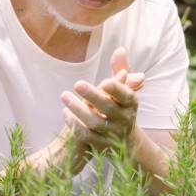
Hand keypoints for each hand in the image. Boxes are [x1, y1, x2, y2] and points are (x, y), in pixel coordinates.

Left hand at [61, 46, 146, 161]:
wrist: (127, 142)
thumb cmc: (120, 107)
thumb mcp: (123, 90)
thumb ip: (119, 70)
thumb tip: (120, 50)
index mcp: (131, 103)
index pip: (126, 96)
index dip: (117, 90)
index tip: (106, 82)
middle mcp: (125, 120)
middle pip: (108, 108)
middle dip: (93, 96)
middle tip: (77, 84)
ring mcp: (113, 134)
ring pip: (95, 123)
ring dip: (79, 110)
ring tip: (64, 96)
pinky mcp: (101, 146)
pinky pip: (87, 137)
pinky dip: (75, 125)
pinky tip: (65, 113)